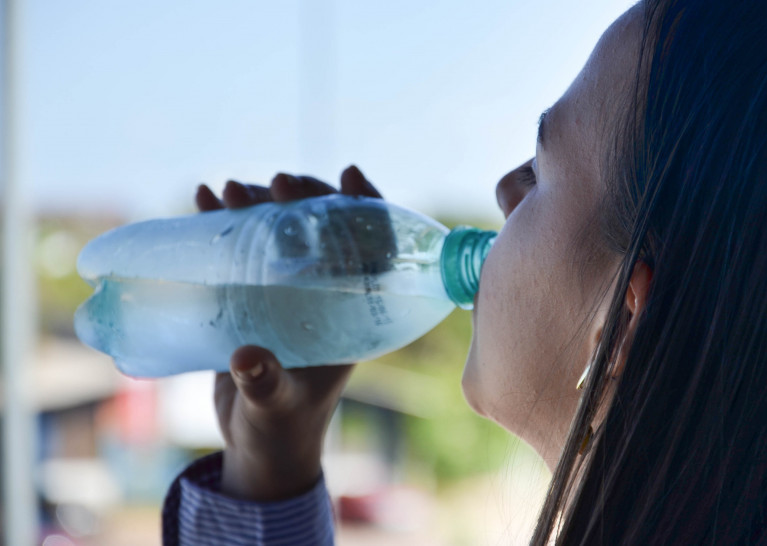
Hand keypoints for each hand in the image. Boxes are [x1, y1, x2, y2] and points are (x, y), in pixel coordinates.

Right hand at [196, 166, 381, 500]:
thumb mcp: (275, 405)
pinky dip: (224, 221)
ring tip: (227, 191)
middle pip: (323, 226)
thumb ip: (265, 383)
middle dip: (303, 196)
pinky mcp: (252, 293)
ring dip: (259, 202)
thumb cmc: (281, 427)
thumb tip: (246, 357)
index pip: (372, 246)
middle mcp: (325, 292)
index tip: (349, 175)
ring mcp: (287, 289)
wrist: (257, 444)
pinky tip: (202, 199)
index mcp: (353, 312)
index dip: (367, 206)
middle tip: (276, 184)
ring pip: (281, 230)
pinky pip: (242, 247)